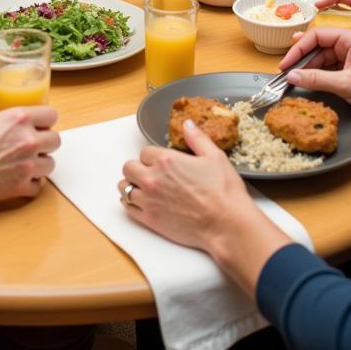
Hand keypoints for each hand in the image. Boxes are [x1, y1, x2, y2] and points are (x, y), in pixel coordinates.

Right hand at [0, 106, 59, 200]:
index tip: (41, 125)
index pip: (52, 115)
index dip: (46, 121)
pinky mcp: (23, 185)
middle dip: (46, 143)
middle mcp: (29, 140)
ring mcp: (28, 164)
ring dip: (40, 164)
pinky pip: (38, 186)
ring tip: (25, 164)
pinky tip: (19, 179)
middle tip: (33, 146)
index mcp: (20, 119)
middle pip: (56, 140)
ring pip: (50, 164)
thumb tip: (14, 123)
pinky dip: (31, 184)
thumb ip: (6, 120)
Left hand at [120, 123, 293, 294]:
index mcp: (166, 160)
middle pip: (129, 168)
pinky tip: (143, 203)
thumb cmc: (224, 191)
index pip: (144, 152)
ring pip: (124, 188)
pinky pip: (127, 208)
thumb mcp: (214, 157)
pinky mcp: (150, 219)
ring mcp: (149, 200)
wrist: (226, 225)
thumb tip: (187, 124)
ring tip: (144, 189)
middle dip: (139, 169)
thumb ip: (197, 138)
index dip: (153, 156)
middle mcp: (152, 178)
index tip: (162, 163)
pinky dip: (131, 204)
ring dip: (132, 186)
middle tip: (151, 174)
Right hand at [278, 25, 350, 130]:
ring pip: (324, 57)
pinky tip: (310, 81)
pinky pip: (331, 67)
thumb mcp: (345, 84)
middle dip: (303, 57)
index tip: (287, 62)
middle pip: (319, 45)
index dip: (299, 48)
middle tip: (287, 70)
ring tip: (296, 78)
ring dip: (310, 67)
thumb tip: (293, 76)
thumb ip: (315, 78)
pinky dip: (320, 73)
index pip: (318, 35)